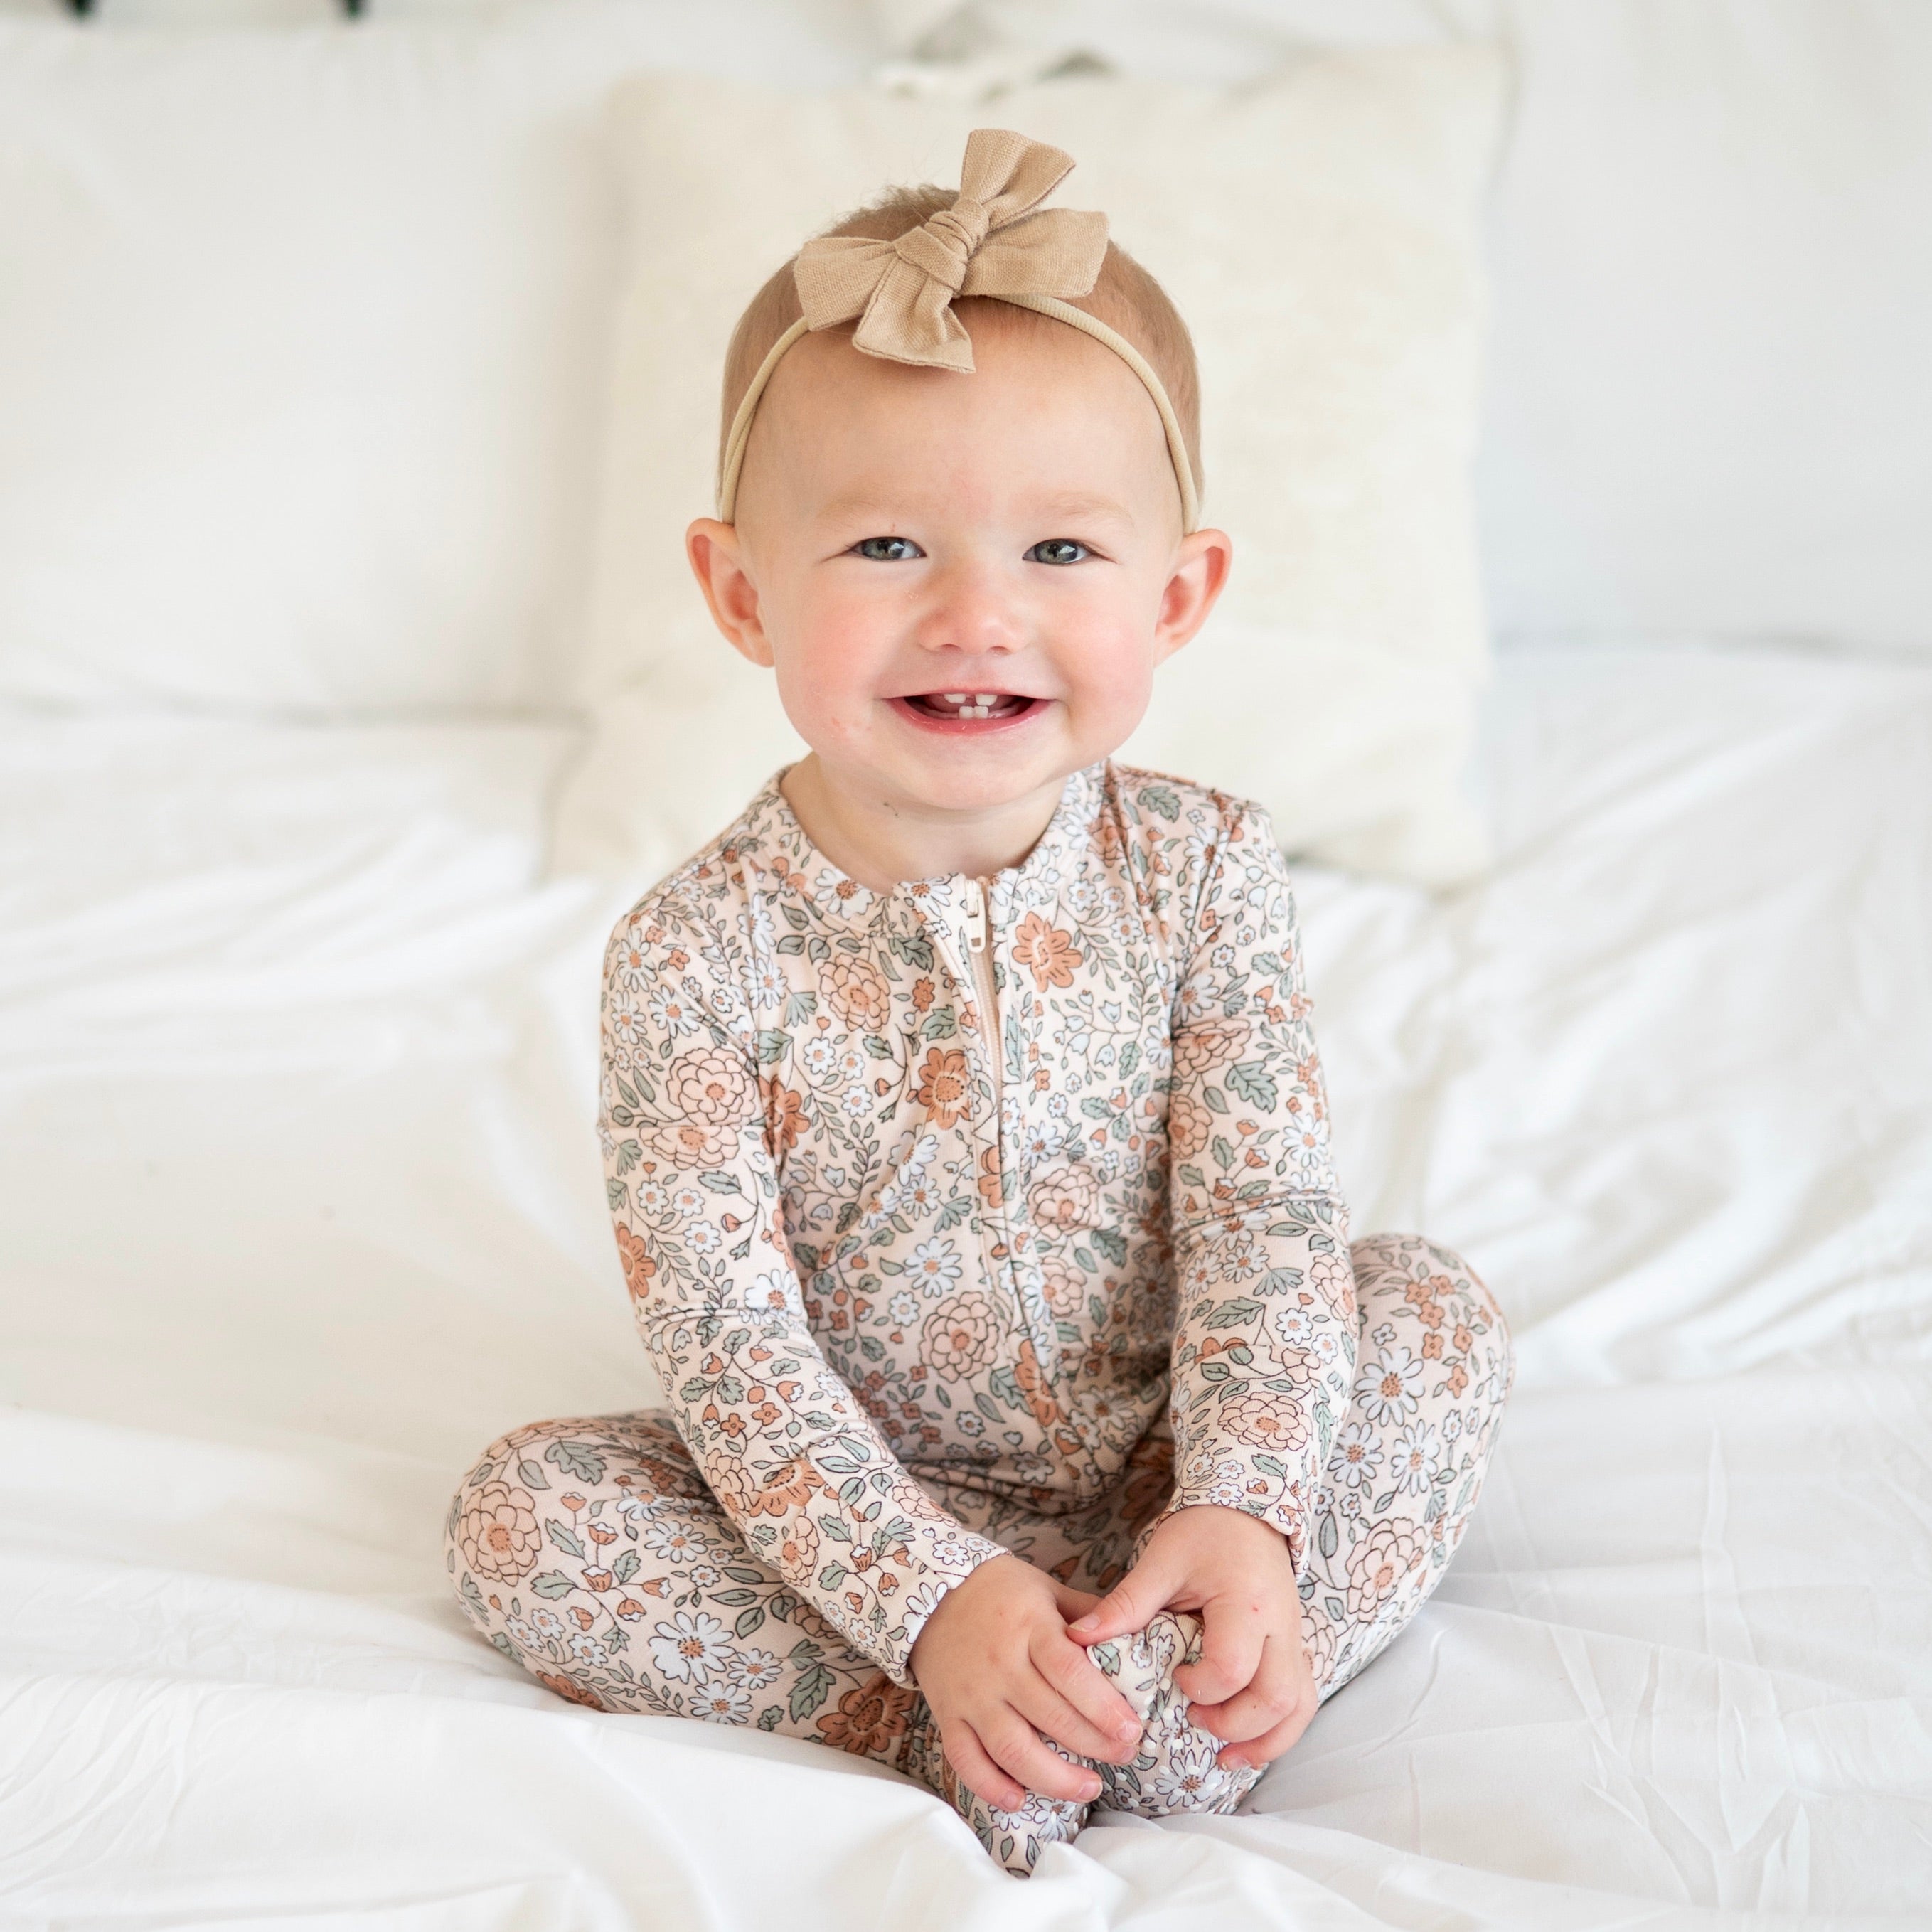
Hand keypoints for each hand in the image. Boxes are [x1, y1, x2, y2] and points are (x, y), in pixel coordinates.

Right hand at [908, 1554, 1144, 1810]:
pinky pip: (965, 1759)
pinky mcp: (948, 1715)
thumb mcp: (1047, 1589)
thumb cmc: (1000, 1591)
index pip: (1069, 1671)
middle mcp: (1000, 1665)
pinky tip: (1019, 1800)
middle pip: (1050, 1717)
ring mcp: (972, 1695)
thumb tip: (1137, 1636)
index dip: (1102, 1706)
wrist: (929, 1593)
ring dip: (1053, 1778)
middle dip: (1094, 1745)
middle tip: (1125, 1756)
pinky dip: (990, 1786)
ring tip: (1088, 1788)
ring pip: (1011, 1748)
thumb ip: (1088, 1615)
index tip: (1132, 1729)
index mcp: (1029, 1628)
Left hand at [1067, 1505, 1315, 1771]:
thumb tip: (1079, 1637)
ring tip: (1224, 1756)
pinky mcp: (1294, 1649)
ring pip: (1298, 1708)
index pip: (1233, 1666)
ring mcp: (1293, 1640)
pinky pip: (1301, 1702)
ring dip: (1265, 1741)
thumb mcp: (1161, 1560)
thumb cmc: (1203, 1532)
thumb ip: (1127, 1603)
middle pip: (1276, 1699)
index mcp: (1245, 1602)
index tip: (1174, 1678)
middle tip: (1194, 1719)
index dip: (1201, 1687)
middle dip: (1234, 1725)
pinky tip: (1246, 1745)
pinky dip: (1279, 1731)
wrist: (1246, 1512)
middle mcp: (1280, 1627)